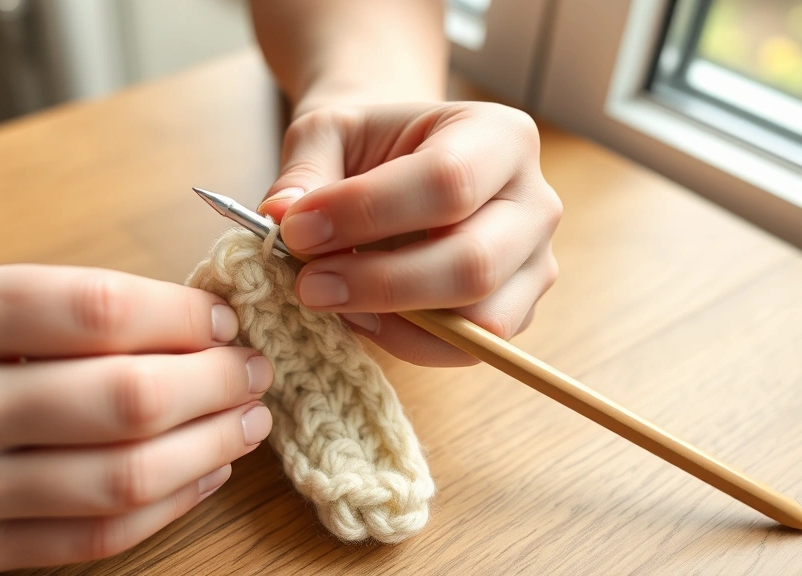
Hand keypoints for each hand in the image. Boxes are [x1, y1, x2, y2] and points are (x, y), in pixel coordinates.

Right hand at [0, 226, 272, 574]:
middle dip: (216, 382)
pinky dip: (162, 508)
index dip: (182, 314)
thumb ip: (15, 276)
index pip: (100, 309)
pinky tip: (199, 477)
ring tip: (247, 421)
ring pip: (120, 477)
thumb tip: (142, 308)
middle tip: (254, 370)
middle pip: (127, 396)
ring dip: (208, 448)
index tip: (220, 318)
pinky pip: (86, 537)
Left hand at [259, 102, 561, 366]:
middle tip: (306, 283)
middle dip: (379, 283)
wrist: (396, 166)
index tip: (296, 229)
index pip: (447, 182)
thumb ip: (304, 172)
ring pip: (478, 319)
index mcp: (499, 136)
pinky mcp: (515, 312)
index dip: (367, 213)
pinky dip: (405, 341)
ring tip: (331, 297)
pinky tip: (358, 313)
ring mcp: (534, 264)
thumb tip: (280, 218)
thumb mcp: (327, 135)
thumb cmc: (369, 146)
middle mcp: (534, 202)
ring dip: (392, 320)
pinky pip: (466, 348)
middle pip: (473, 261)